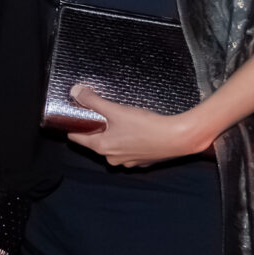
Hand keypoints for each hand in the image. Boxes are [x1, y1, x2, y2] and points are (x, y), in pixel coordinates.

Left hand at [65, 85, 213, 167]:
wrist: (177, 138)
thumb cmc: (146, 125)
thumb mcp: (116, 110)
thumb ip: (94, 101)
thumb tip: (76, 92)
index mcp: (101, 147)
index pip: (77, 138)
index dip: (75, 126)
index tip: (75, 116)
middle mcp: (112, 158)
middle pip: (96, 141)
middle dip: (99, 128)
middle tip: (104, 114)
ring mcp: (128, 162)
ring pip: (114, 146)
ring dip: (116, 135)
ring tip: (123, 121)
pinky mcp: (143, 161)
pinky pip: (131, 150)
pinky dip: (131, 141)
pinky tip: (139, 131)